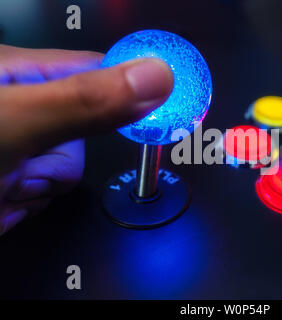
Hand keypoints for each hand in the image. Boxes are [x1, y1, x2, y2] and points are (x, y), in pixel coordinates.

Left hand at [0, 45, 172, 234]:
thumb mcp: (19, 121)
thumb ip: (89, 101)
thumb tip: (157, 78)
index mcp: (21, 73)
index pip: (98, 73)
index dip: (132, 92)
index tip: (166, 110)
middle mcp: (22, 106)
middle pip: (86, 133)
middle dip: (59, 162)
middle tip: (23, 162)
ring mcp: (17, 144)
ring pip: (66, 169)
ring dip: (37, 186)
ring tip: (1, 182)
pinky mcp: (12, 175)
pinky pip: (45, 191)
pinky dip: (23, 202)